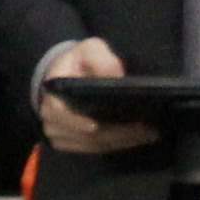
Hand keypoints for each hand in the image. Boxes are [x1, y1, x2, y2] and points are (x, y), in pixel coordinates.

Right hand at [38, 37, 153, 154]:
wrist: (67, 74)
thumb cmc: (79, 61)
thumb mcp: (89, 50)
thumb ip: (101, 59)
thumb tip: (116, 76)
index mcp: (53, 97)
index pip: (62, 114)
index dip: (81, 122)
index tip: (105, 126)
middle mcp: (52, 120)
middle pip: (87, 136)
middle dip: (118, 134)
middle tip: (147, 130)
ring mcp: (60, 135)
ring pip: (94, 146)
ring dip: (122, 142)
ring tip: (148, 135)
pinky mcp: (70, 143)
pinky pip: (95, 150)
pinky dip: (116, 145)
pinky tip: (136, 138)